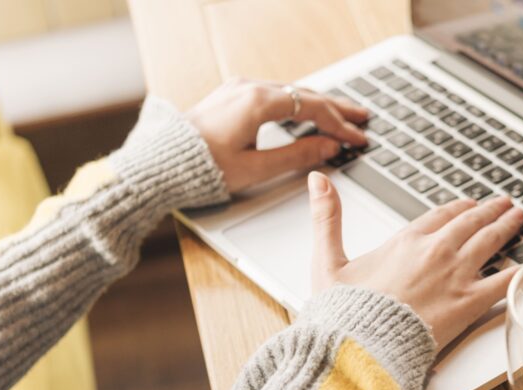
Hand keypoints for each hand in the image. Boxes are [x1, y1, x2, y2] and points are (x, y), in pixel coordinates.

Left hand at [187, 79, 368, 192]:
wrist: (160, 165)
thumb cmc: (202, 169)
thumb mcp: (256, 169)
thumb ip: (297, 156)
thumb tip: (328, 147)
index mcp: (257, 103)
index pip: (312, 108)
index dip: (340, 124)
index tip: (358, 138)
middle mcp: (248, 89)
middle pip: (304, 94)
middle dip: (336, 108)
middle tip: (362, 118)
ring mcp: (238, 90)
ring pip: (289, 92)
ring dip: (317, 103)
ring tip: (340, 114)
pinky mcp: (230, 97)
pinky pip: (273, 94)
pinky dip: (296, 102)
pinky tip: (305, 110)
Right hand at [307, 171, 522, 348]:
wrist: (363, 346)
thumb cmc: (344, 312)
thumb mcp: (327, 260)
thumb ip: (326, 217)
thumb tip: (318, 180)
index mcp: (405, 240)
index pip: (440, 215)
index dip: (457, 208)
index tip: (468, 205)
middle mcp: (436, 251)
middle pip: (471, 223)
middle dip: (489, 211)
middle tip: (504, 204)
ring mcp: (456, 275)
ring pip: (490, 242)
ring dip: (507, 227)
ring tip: (519, 218)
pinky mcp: (469, 303)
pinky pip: (504, 281)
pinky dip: (520, 270)